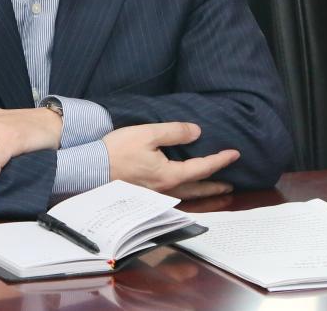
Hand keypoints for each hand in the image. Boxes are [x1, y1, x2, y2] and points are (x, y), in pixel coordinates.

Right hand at [102, 122, 238, 197]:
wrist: (91, 168)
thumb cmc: (118, 150)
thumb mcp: (147, 133)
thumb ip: (174, 132)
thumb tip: (197, 132)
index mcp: (169, 174)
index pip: (202, 167)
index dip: (219, 160)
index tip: (234, 154)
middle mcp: (165, 188)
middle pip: (197, 188)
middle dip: (215, 186)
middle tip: (230, 186)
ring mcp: (154, 194)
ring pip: (185, 194)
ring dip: (202, 192)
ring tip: (212, 190)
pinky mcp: (144, 194)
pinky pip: (173, 195)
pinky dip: (185, 193)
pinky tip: (183, 189)